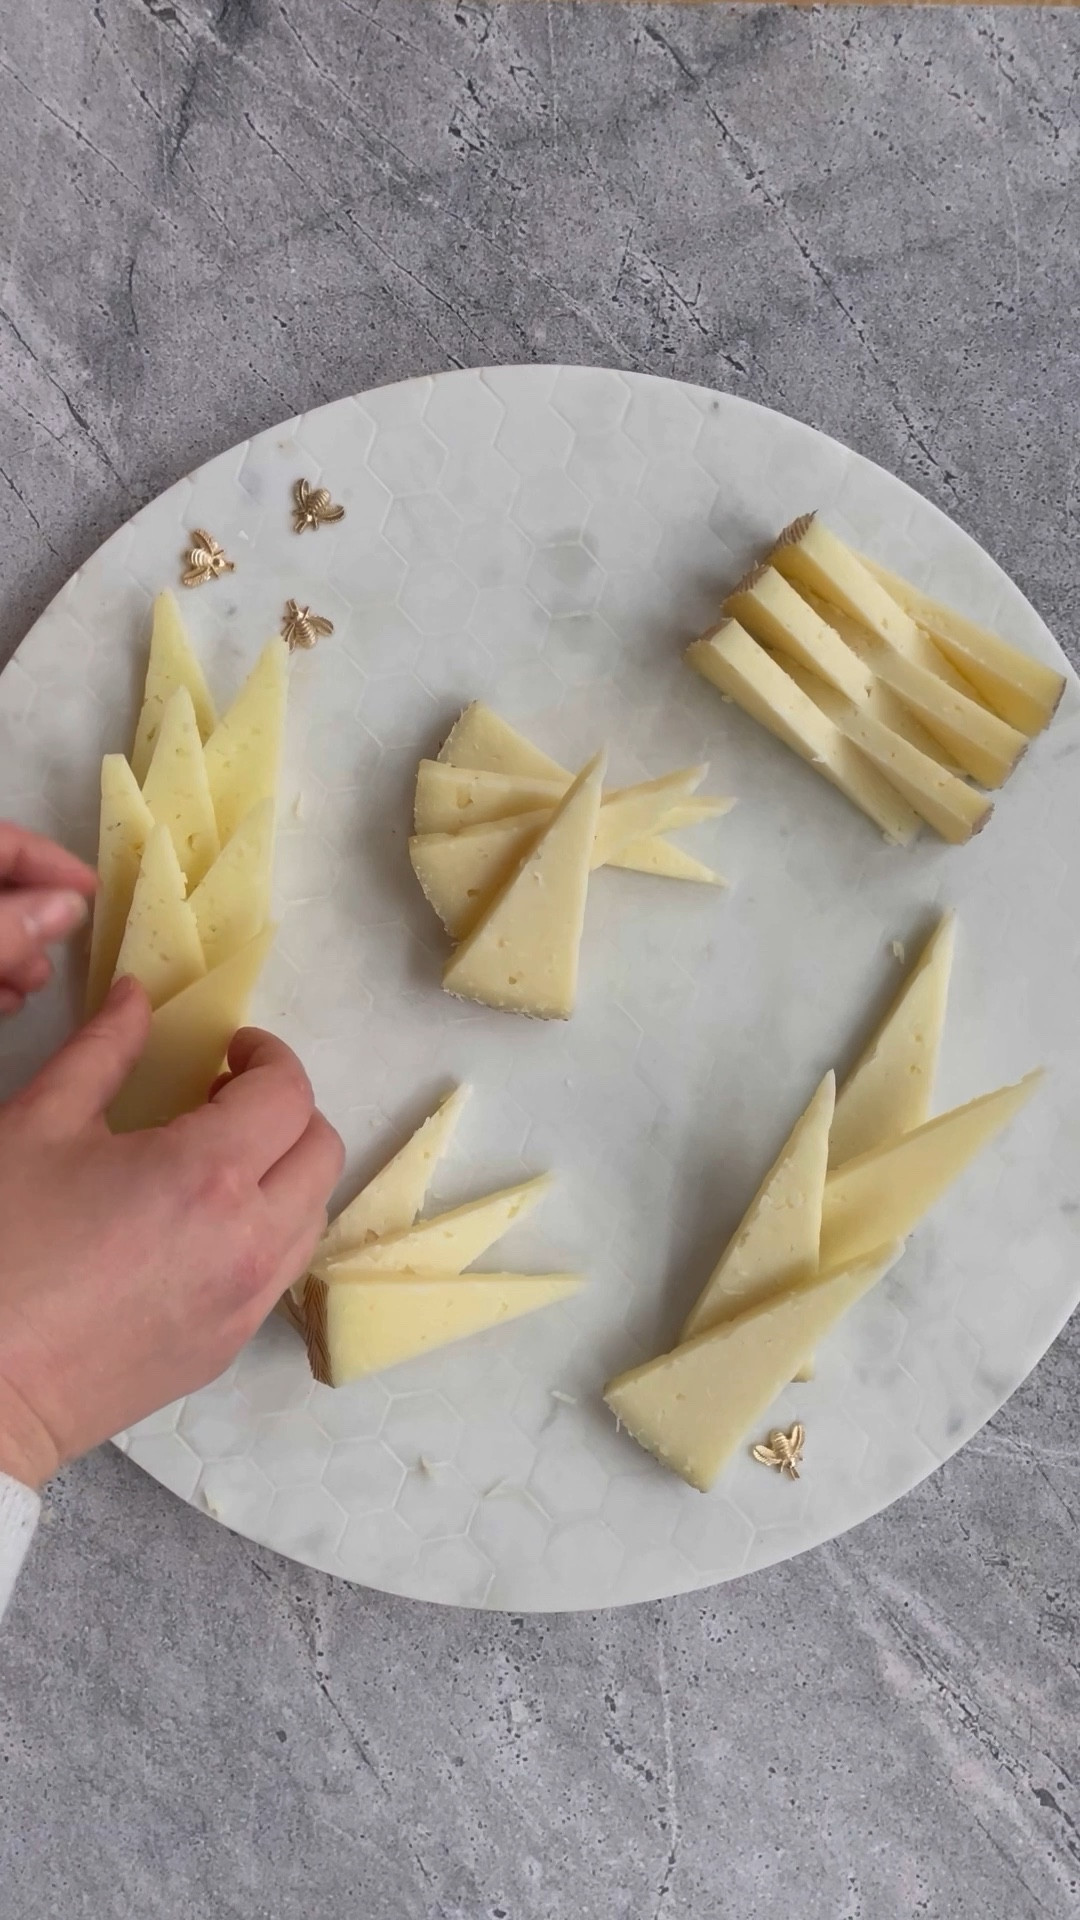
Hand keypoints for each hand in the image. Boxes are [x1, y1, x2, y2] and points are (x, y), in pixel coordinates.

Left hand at [0, 821, 96, 1015]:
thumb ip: (10, 928)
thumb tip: (72, 907)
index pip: (6, 841)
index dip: (52, 859)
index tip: (95, 890)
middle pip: (5, 886)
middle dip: (40, 916)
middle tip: (66, 947)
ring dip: (21, 952)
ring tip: (35, 983)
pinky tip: (10, 1002)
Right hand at [0, 978, 342, 1487]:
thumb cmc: (0, 1249)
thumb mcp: (38, 1125)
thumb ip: (102, 1052)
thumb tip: (136, 998)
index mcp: (207, 1173)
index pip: (289, 1094)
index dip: (268, 1058)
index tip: (232, 1051)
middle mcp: (249, 1239)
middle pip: (322, 1150)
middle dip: (287, 1111)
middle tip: (226, 1100)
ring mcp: (246, 1301)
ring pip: (313, 1214)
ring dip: (285, 1172)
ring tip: (219, 1162)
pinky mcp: (229, 1346)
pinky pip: (281, 1272)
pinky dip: (268, 1231)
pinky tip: (203, 1226)